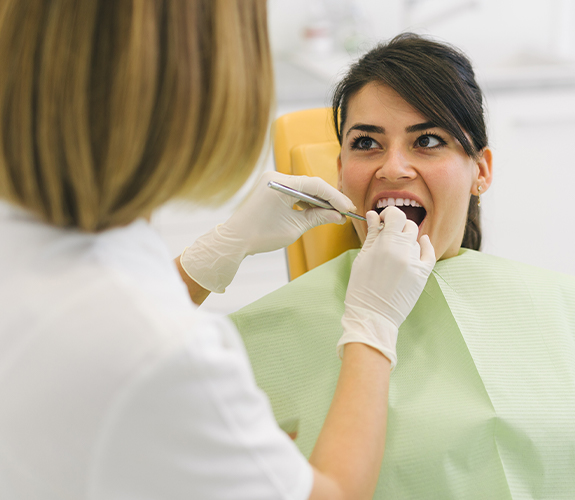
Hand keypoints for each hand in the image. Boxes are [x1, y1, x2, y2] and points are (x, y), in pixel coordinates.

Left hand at [180, 172, 353, 292]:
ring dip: (318, 200)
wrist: (235, 239)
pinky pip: (294, 191)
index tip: (348, 208)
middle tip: (345, 212)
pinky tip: (318, 211)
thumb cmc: (260, 235)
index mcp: (280, 184)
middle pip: (311, 184)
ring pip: (303, 188)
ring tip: (335, 214)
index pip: (315, 185)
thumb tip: (338, 216)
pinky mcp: (271, 187)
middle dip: (329, 199)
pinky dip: (306, 201)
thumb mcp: (294, 228)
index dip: (335, 197)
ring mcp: (272, 181)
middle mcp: (275, 177)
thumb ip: (318, 218)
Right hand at [337, 207, 435, 368]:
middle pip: (407, 225)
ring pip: (415, 239)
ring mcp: (414, 263)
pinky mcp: (422, 275)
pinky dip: (426, 245)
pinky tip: (422, 242)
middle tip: (387, 233)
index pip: (395, 215)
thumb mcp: (362, 258)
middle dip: (397, 226)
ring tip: (395, 249)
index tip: (382, 220)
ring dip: (406, 239)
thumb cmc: (361, 288)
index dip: (389, 214)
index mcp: (385, 244)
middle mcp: (402, 251)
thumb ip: (371, 235)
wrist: (372, 316)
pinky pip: (429, 253)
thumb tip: (373, 216)